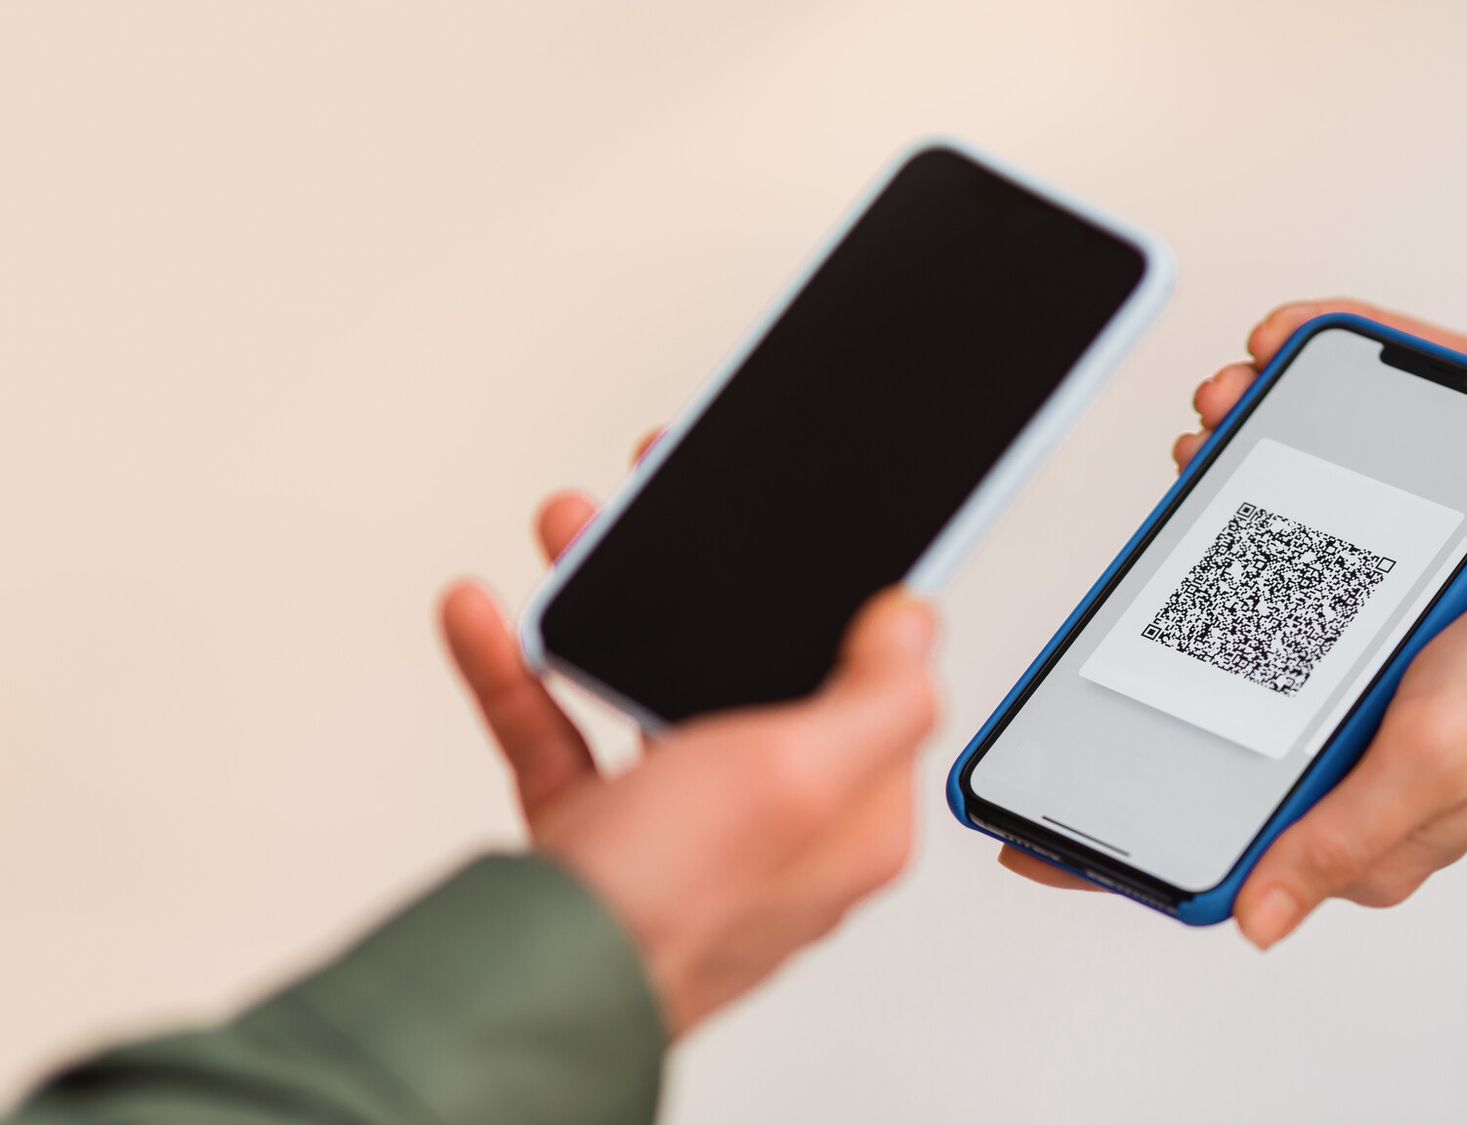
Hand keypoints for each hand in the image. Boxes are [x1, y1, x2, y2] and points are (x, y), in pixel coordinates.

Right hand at [439, 469, 937, 1032]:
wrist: (525, 991)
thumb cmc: (670, 908)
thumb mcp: (800, 778)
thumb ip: (878, 698)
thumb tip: (917, 625)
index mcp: (851, 818)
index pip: (878, 690)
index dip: (853, 604)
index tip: (821, 531)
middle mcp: (772, 825)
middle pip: (753, 672)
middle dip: (708, 583)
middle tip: (669, 507)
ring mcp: (681, 831)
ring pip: (652, 688)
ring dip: (608, 607)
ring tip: (573, 534)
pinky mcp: (598, 837)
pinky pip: (563, 733)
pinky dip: (524, 671)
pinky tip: (490, 618)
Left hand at [997, 298, 1466, 892]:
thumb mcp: (1434, 767)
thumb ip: (1340, 838)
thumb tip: (1254, 919)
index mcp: (1338, 799)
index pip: (1203, 826)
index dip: (1111, 843)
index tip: (1018, 835)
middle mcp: (1333, 737)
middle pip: (1201, 685)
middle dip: (1158, 597)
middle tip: (1164, 486)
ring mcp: (1353, 668)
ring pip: (1242, 597)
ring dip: (1221, 499)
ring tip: (1219, 411)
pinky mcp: (1383, 605)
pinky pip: (1304, 552)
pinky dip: (1281, 489)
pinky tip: (1270, 426)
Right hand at [1179, 298, 1466, 589]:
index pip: (1422, 356)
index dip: (1344, 332)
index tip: (1282, 332)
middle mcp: (1459, 449)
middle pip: (1352, 401)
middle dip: (1274, 387)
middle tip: (1221, 393)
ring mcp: (1424, 500)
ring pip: (1325, 456)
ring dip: (1258, 444)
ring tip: (1201, 446)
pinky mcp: (1402, 553)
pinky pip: (1327, 519)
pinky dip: (1269, 507)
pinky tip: (1220, 511)